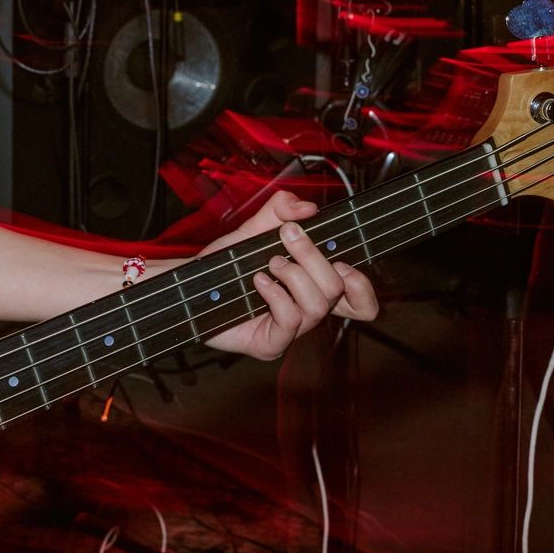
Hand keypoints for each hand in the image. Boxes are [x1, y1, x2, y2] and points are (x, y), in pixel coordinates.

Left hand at [197, 189, 379, 361]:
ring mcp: (290, 331)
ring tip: (269, 263)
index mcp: (313, 290)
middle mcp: (307, 312)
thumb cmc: (227, 265)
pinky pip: (290, 320)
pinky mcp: (271, 344)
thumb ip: (280, 211)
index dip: (362, 286)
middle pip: (339, 291)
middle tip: (287, 237)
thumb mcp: (254, 229)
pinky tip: (258, 281)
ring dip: (294, 275)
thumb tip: (306, 208)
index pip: (359, 302)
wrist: (191, 286)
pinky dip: (275, 294)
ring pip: (318, 306)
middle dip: (313, 257)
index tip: (342, 260)